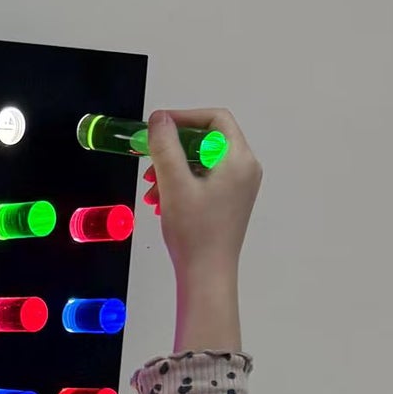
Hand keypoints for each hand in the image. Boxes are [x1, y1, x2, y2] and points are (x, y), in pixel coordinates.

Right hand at [143, 106, 259, 353]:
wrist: (207, 276)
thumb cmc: (194, 230)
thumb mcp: (174, 183)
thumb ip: (165, 145)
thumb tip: (159, 117)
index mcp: (239, 159)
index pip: (216, 119)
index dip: (184, 117)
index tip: (157, 128)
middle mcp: (245, 168)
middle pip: (207, 140)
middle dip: (173, 148)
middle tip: (148, 161)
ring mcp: (238, 186)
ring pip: (201, 161)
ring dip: (172, 168)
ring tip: (150, 188)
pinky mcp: (229, 202)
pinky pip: (203, 179)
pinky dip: (181, 183)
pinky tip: (160, 200)